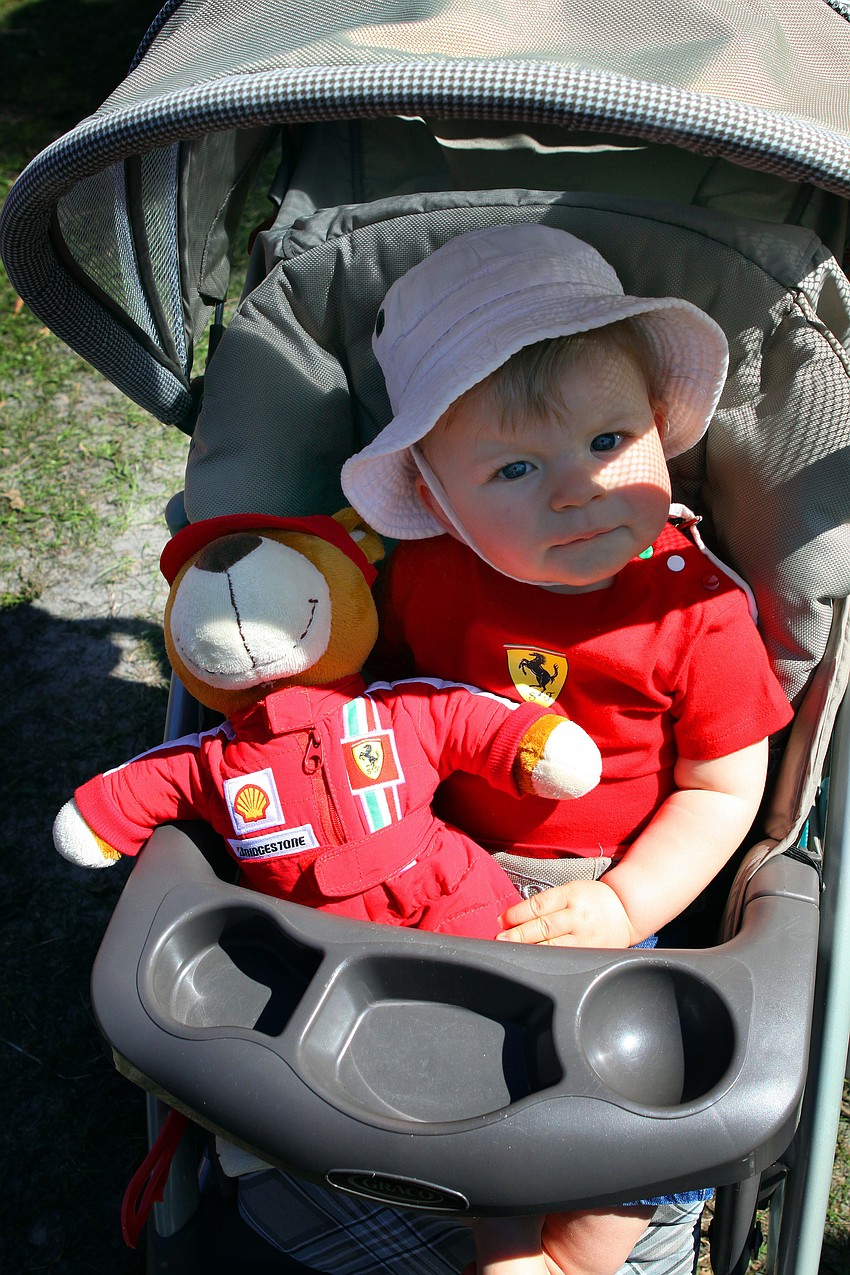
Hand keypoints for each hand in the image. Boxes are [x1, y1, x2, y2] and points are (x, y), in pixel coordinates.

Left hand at [497, 879, 634, 947]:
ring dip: (529, 949)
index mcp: (572, 894)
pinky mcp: (590, 952)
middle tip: (499, 939)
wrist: (627, 910)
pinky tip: (534, 961)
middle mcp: (578, 915)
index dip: (518, 913)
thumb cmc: (593, 898)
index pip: (540, 904)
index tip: (501, 920)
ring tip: (511, 950)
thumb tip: (516, 916)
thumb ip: (548, 902)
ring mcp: (585, 936)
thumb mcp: (572, 889)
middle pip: (544, 926)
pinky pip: (566, 957)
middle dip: (518, 934)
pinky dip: (548, 960)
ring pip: (553, 944)